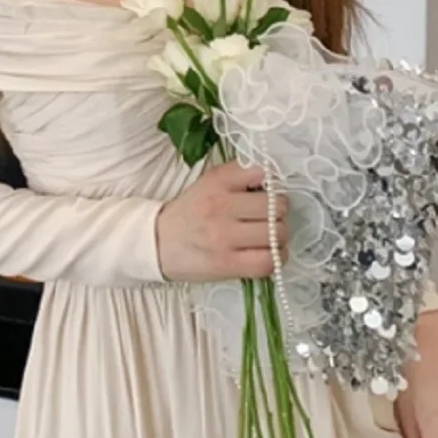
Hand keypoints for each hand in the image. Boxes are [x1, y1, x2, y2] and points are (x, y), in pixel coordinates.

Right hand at [156, 161, 287, 282]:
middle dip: (279, 213)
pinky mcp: (226, 264)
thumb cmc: (189, 213)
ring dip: (280, 237)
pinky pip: (268, 262)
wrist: (156, 243)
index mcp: (218, 182)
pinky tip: (269, 254)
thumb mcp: (209, 183)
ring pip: (276, 234)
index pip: (263, 173)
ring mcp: (224, 237)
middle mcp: (221, 206)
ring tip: (270, 238)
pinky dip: (276, 258)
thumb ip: (239, 175)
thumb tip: (275, 182)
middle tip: (269, 218)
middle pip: (276, 207)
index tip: (267, 193)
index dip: (273, 184)